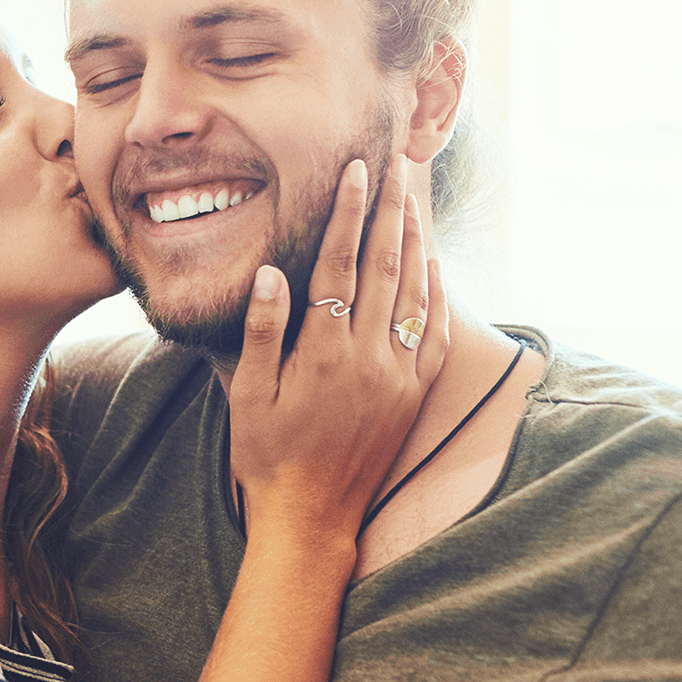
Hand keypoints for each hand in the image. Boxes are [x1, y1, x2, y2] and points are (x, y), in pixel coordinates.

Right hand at [227, 149, 445, 542]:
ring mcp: (396, 377)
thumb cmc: (267, 456)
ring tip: (412, 198)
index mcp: (323, 353)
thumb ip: (263, 332)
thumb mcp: (249, 395)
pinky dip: (433, 294)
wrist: (310, 518)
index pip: (338, 264)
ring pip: (412, 293)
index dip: (347, 213)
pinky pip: (431, 334)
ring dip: (414, 240)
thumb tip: (272, 274)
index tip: (356, 170)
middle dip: (389, 209)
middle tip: (397, 164)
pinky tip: (431, 264)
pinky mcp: (412, 396)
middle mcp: (367, 358)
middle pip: (383, 266)